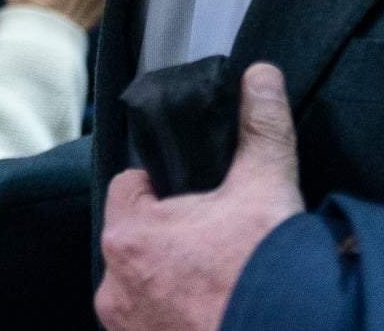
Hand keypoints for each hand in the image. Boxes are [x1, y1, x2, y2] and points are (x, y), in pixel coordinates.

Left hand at [95, 63, 305, 330]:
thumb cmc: (268, 283)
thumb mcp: (269, 193)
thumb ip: (261, 130)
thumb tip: (259, 77)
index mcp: (129, 236)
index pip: (130, 188)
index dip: (166, 187)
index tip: (200, 199)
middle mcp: (115, 286)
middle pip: (138, 238)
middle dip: (174, 237)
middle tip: (219, 244)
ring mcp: (127, 326)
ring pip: (145, 283)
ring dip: (174, 280)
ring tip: (220, 281)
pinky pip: (154, 321)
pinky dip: (178, 315)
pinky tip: (214, 310)